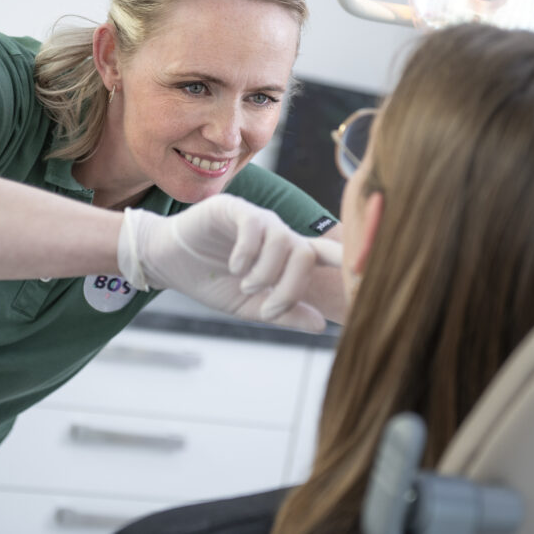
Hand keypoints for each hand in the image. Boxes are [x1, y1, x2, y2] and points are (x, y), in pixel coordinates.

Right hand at [117, 194, 342, 331]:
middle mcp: (276, 234)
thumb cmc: (210, 282)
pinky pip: (255, 225)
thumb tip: (320, 323)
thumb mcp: (249, 307)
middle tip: (269, 308)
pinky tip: (235, 267)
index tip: (365, 274)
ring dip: (267, 273)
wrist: (168, 263)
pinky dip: (248, 251)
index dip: (347, 260)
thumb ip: (283, 313)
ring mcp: (256, 220)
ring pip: (283, 240)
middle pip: (305, 254)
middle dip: (291, 288)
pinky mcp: (233, 209)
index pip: (324, 254)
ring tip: (246, 286)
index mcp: (285, 258)